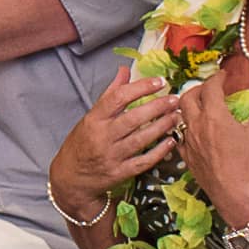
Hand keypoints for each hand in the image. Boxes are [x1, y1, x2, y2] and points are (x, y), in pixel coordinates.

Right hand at [53, 74, 175, 224]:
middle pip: (133, 118)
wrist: (72, 177)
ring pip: (141, 139)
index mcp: (94, 120)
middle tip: (174, 99)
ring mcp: (112, 156)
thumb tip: (125, 70)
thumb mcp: (90, 117)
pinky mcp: (121, 173)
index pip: (118, 98)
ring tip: (176, 116)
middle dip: (157, 107)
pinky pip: (144, 161)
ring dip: (162, 127)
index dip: (140, 88)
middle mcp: (102, 137)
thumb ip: (110, 94)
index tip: (159, 82)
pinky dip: (159, 151)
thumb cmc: (82, 143)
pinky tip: (171, 141)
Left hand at [173, 71, 248, 222]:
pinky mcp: (186, 156)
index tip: (223, 76)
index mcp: (214, 116)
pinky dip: (184, 127)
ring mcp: (188, 142)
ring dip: (188, 106)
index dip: (216, 78)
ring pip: (180, 116)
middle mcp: (196, 126)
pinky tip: (193, 130)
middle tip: (209, 89)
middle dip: (197, 88)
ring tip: (200, 106)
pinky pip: (179, 135)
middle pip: (187, 97)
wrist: (235, 194)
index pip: (210, 88)